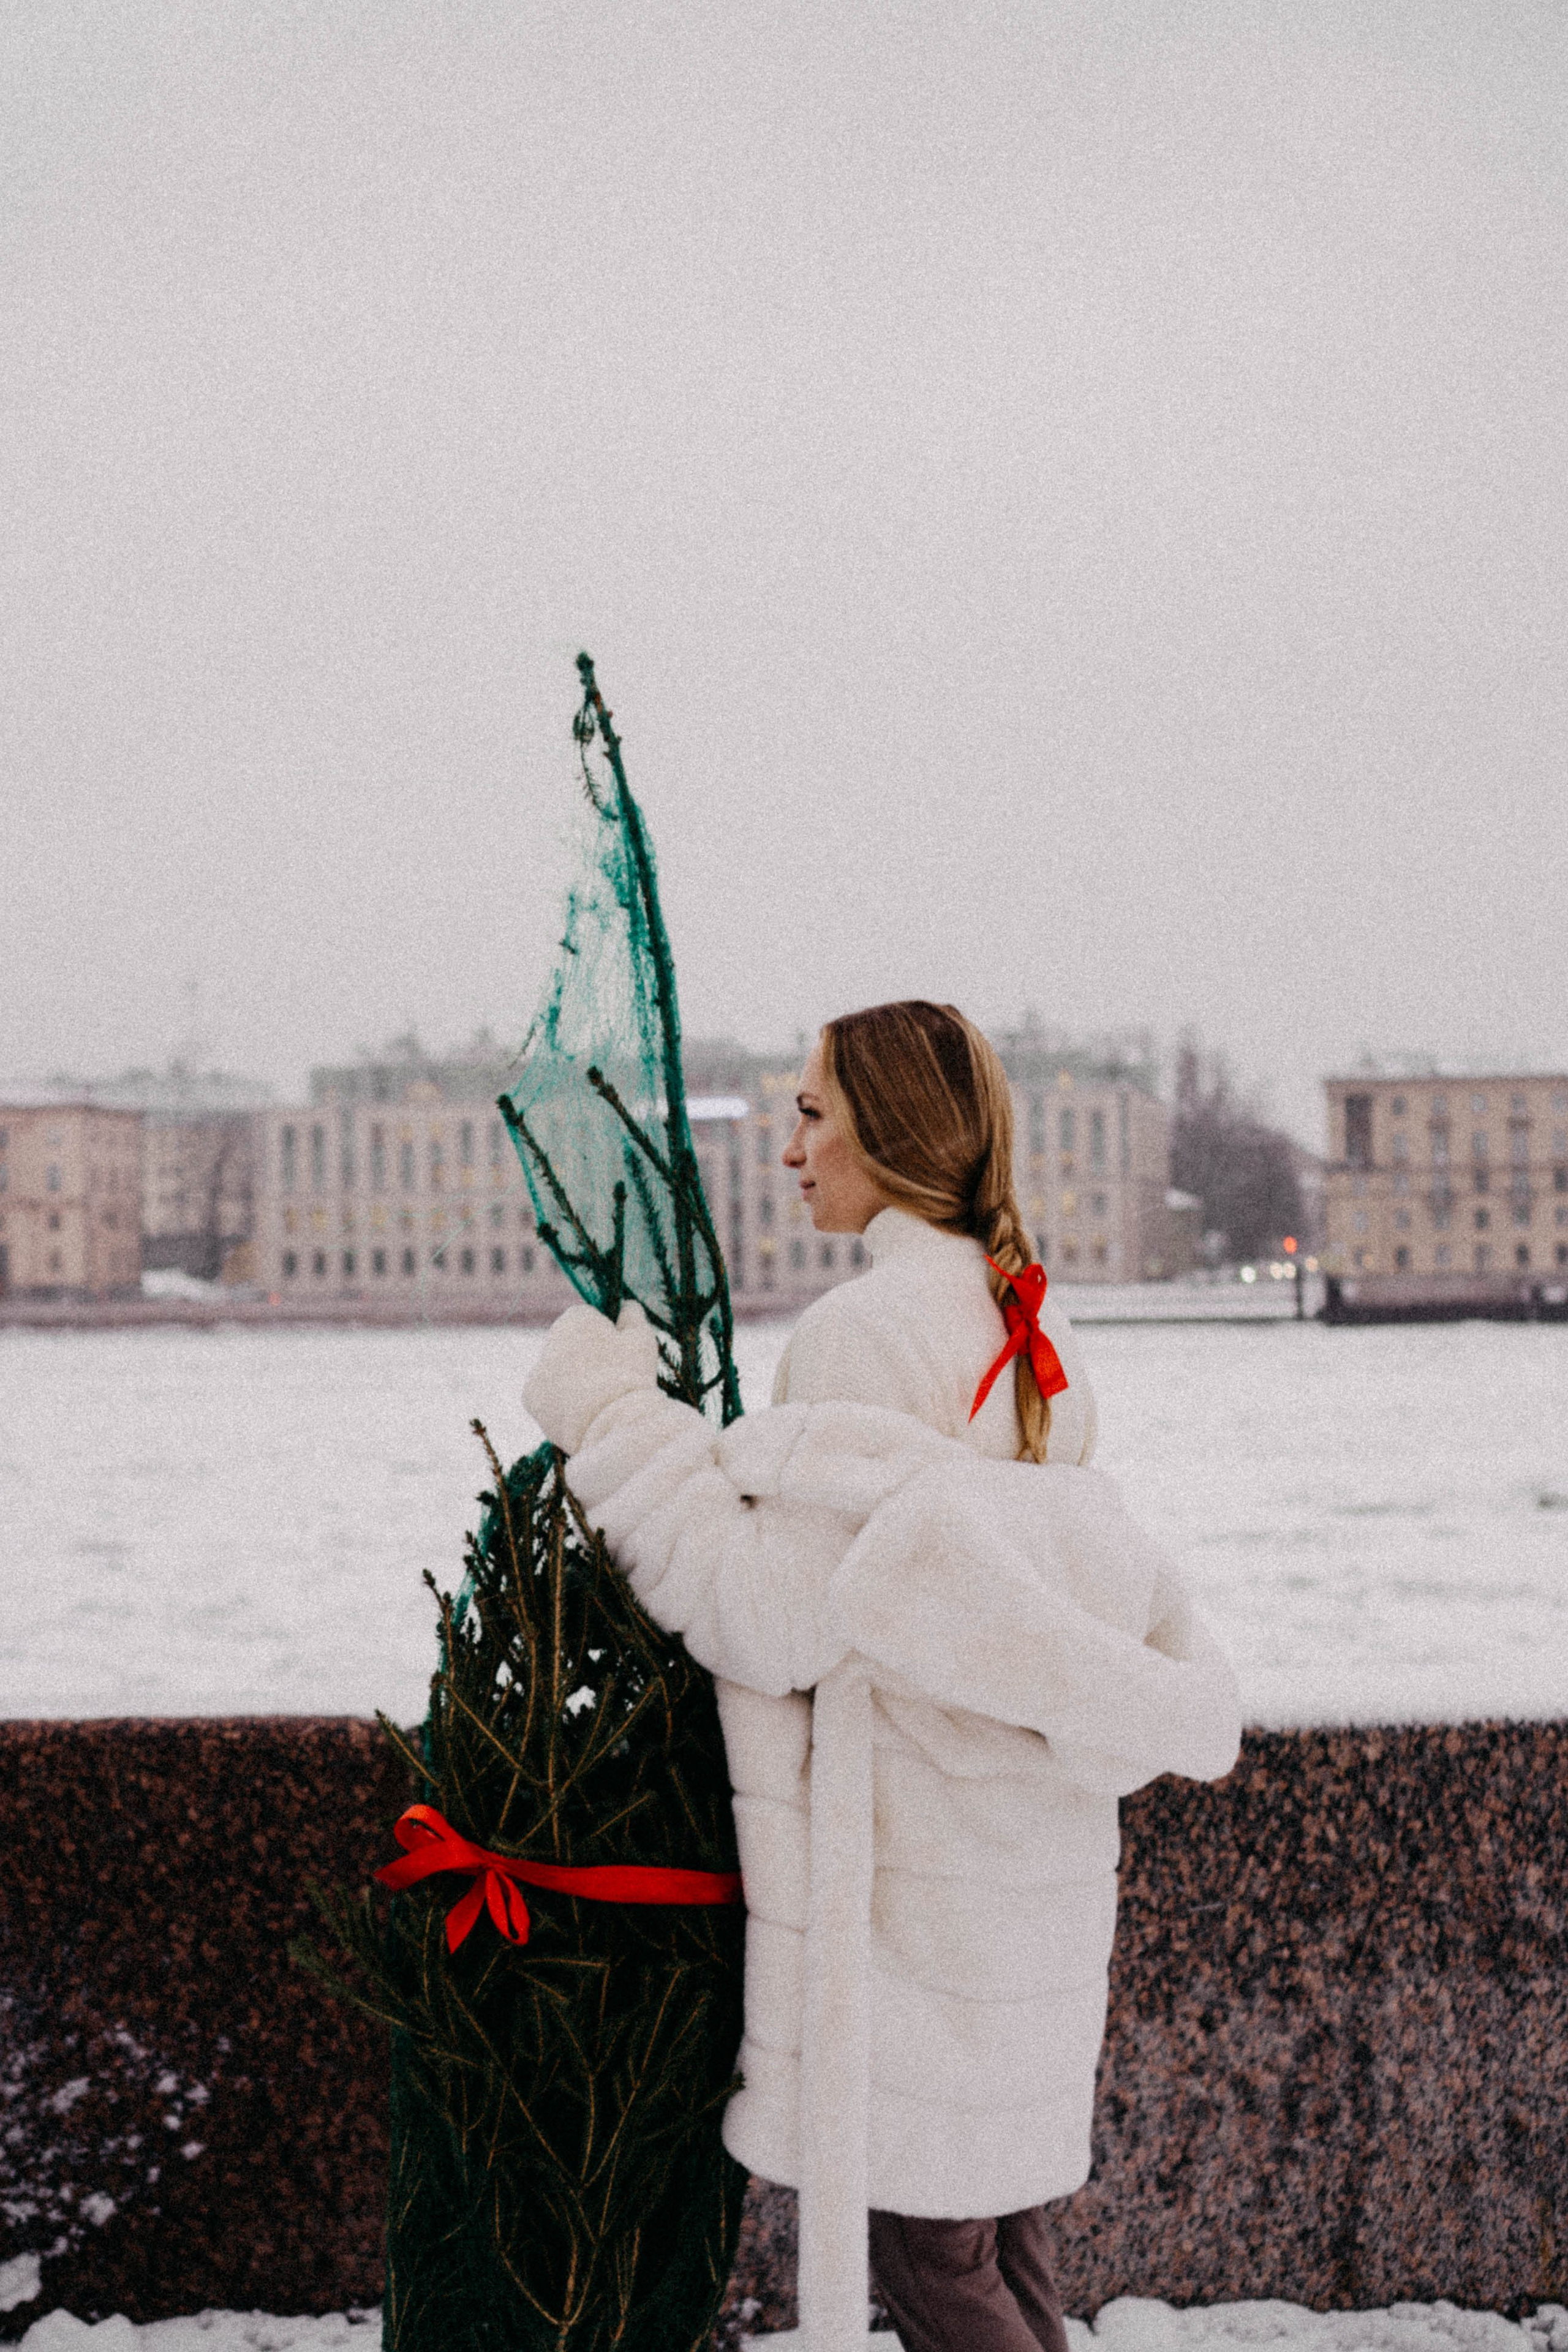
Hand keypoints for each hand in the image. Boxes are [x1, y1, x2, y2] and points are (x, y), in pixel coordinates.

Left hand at [523, 1300, 660, 1454]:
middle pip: (570, 1344)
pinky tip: (579, 1410)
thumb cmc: (629, 1375)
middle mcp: (549, 1338)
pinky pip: (547, 1395)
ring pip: (557, 1370)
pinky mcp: (529, 1397)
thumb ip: (632, 1314)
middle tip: (609, 1378)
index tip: (619, 1354)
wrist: (610, 1422)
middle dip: (585, 1356)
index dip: (606, 1336)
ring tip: (596, 1398)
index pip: (589, 1319)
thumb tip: (626, 1304)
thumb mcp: (642, 1338)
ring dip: (572, 1378)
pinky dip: (559, 1401)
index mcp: (575, 1318)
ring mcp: (537, 1369)